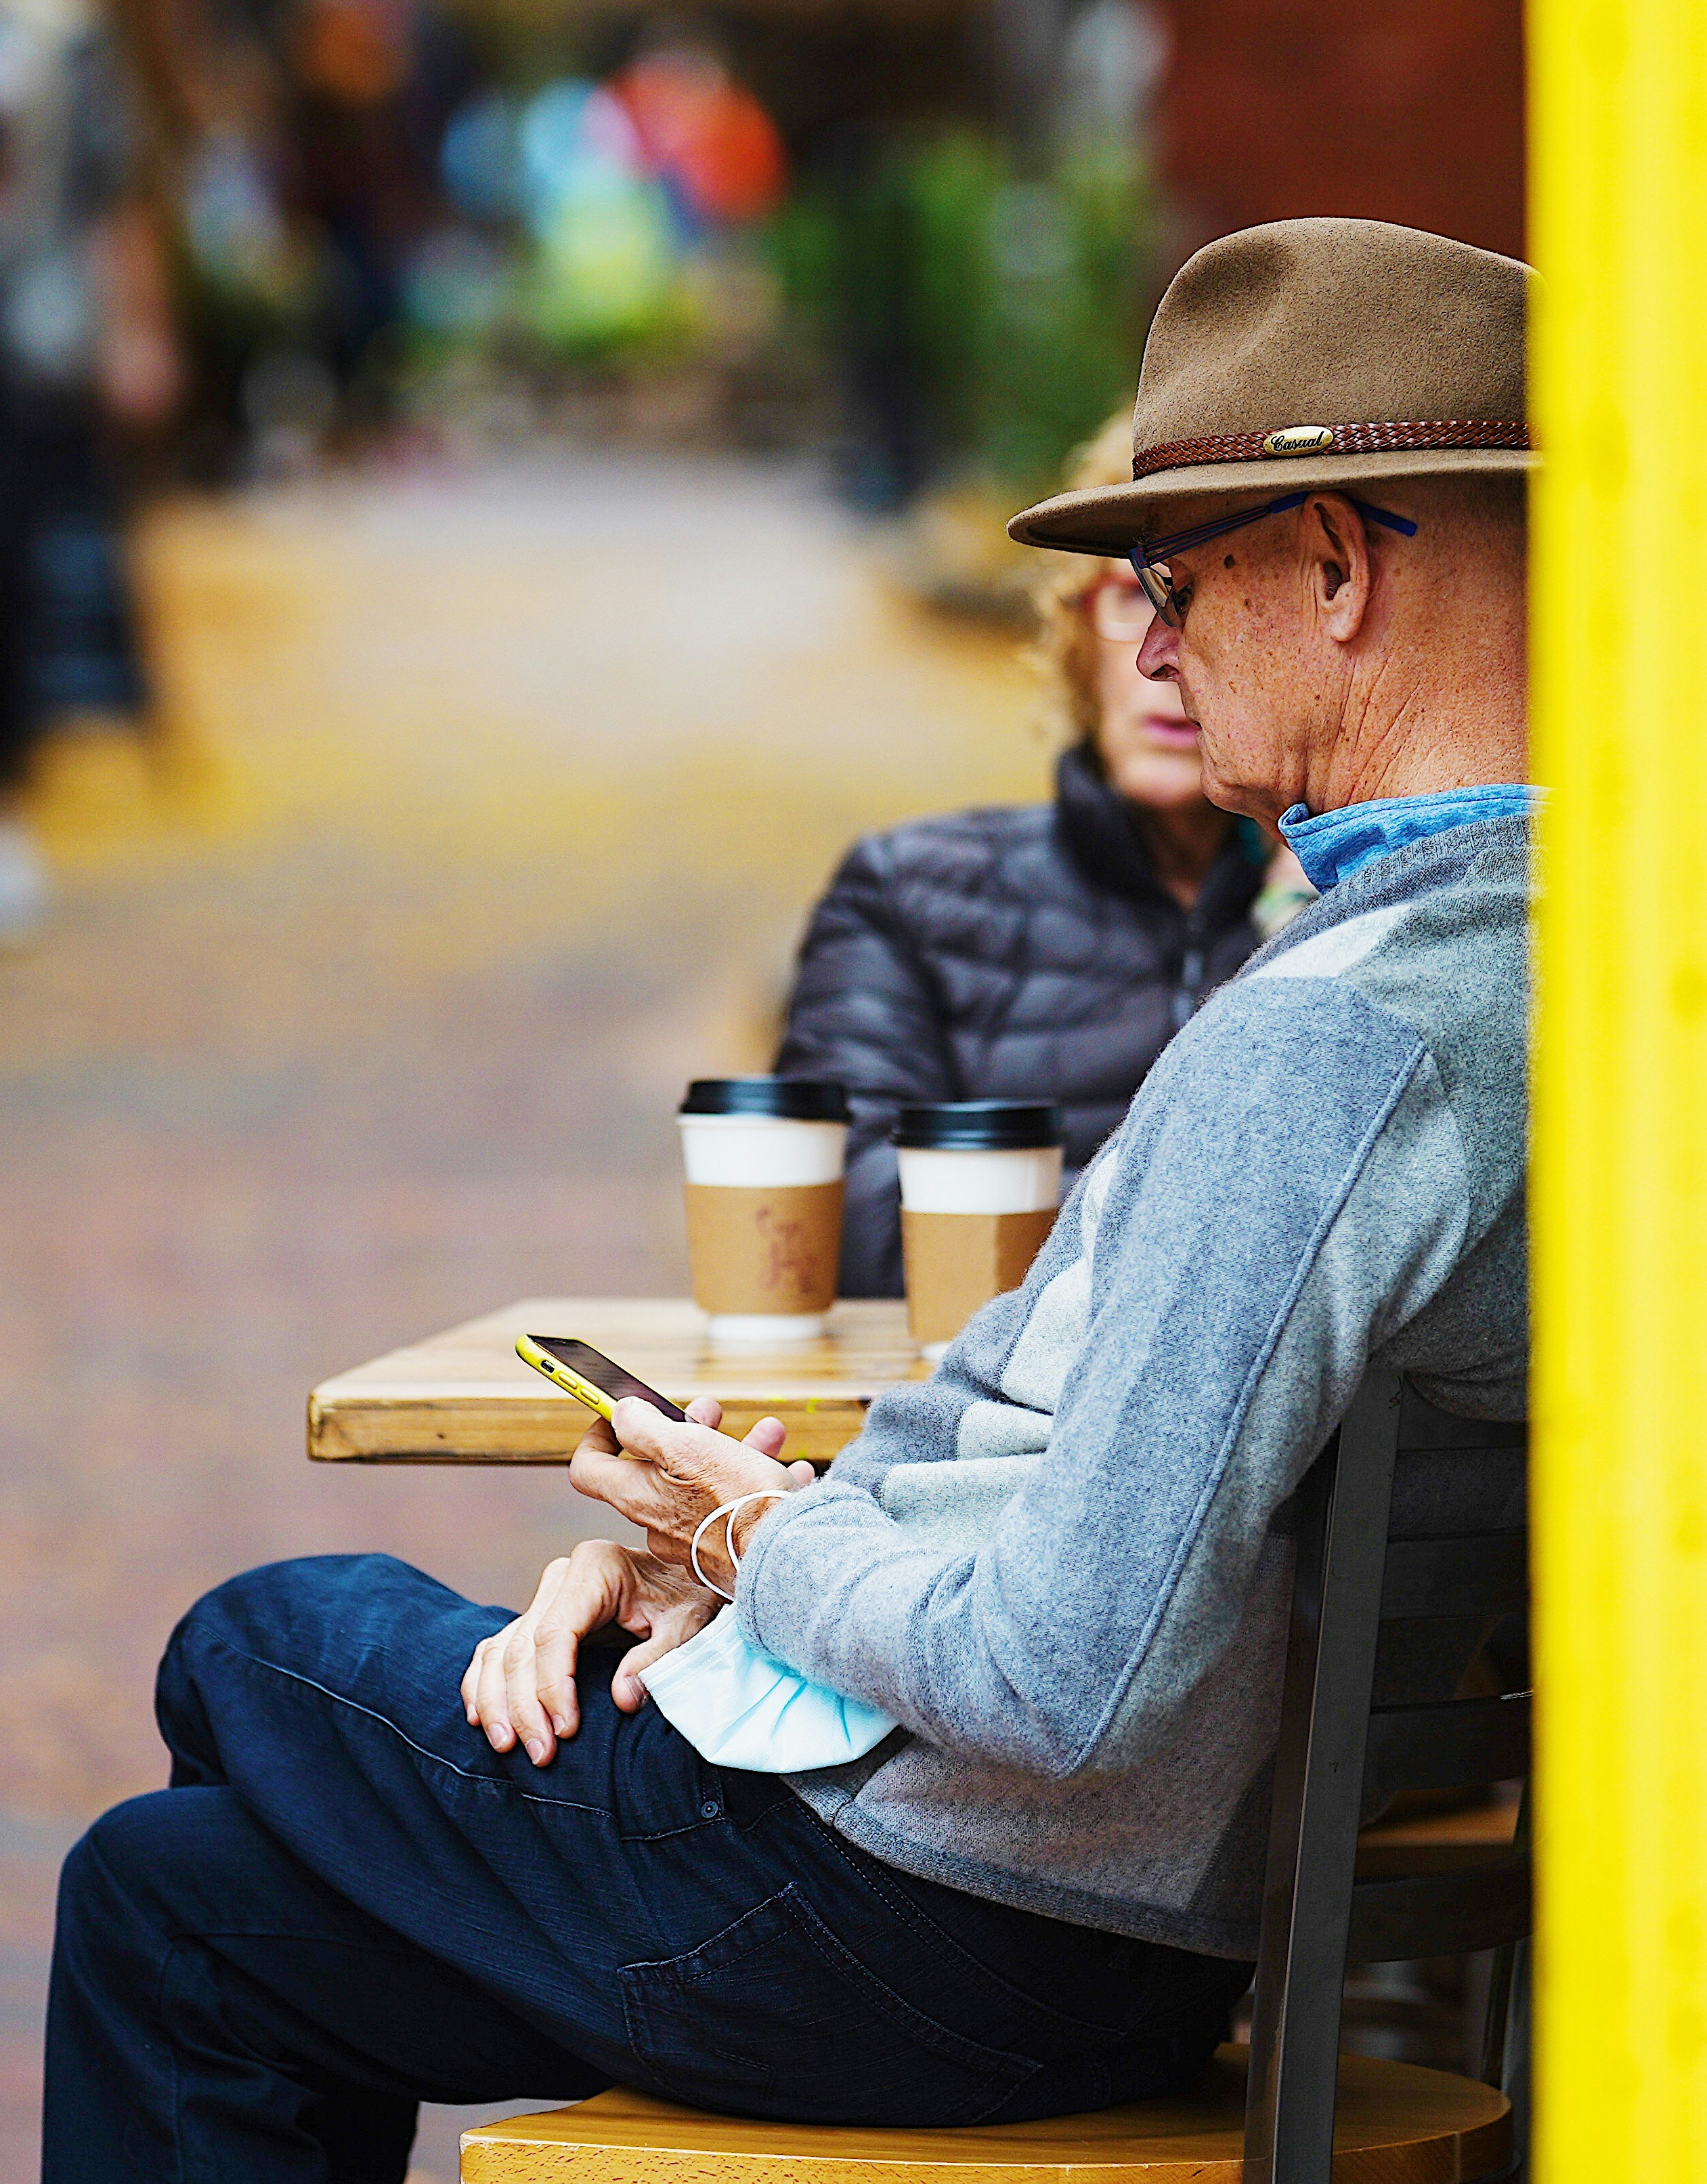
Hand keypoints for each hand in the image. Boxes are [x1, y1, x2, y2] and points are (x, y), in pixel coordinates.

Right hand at [461, 1540, 717, 1767]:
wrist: (689, 1583)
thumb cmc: (689, 1602)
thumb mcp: (688, 1626)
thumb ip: (657, 1659)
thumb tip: (623, 1698)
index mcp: (596, 1567)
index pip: (556, 1633)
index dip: (552, 1686)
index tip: (564, 1731)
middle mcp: (562, 1577)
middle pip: (523, 1646)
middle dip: (524, 1706)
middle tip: (540, 1755)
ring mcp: (546, 1595)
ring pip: (500, 1650)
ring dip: (496, 1702)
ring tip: (507, 1747)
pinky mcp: (538, 1616)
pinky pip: (496, 1649)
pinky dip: (483, 1684)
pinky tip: (481, 1719)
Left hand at [569, 1393, 814, 1594]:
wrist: (787, 1559)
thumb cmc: (737, 1504)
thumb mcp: (686, 1447)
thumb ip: (644, 1428)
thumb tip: (621, 1413)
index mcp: (639, 1497)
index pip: (589, 1469)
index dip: (598, 1436)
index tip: (618, 1415)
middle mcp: (658, 1524)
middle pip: (657, 1470)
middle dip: (685, 1433)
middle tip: (708, 1413)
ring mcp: (692, 1542)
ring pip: (704, 1486)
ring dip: (732, 1452)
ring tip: (766, 1435)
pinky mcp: (726, 1554)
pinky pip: (734, 1513)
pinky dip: (757, 1486)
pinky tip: (787, 1471)